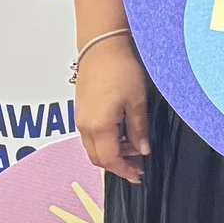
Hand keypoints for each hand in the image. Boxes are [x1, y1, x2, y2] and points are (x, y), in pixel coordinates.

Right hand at [76, 34, 149, 183]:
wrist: (102, 47)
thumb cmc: (121, 70)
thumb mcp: (137, 101)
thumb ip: (139, 129)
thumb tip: (143, 150)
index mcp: (99, 127)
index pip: (110, 159)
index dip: (124, 170)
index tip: (139, 175)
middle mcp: (84, 126)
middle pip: (98, 158)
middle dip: (118, 164)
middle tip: (139, 165)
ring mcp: (80, 118)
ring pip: (93, 147)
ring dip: (112, 152)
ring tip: (134, 147)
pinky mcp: (81, 110)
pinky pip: (91, 135)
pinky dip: (106, 141)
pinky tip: (122, 133)